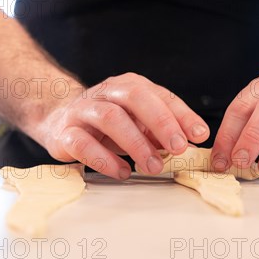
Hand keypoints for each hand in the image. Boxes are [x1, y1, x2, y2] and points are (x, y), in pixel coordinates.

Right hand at [37, 73, 208, 178]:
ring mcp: (83, 110)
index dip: (182, 115)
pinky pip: (83, 143)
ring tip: (153, 167)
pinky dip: (105, 159)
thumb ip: (163, 129)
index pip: (161, 96)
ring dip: (135, 144)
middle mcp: (107, 92)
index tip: (200, 135)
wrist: (58, 120)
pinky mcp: (64, 132)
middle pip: (135, 98)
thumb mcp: (139, 121)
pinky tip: (123, 172)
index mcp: (130, 86)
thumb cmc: (109, 123)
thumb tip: (191, 143)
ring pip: (110, 118)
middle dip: (161, 123)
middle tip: (178, 148)